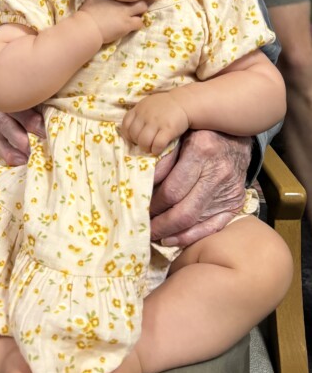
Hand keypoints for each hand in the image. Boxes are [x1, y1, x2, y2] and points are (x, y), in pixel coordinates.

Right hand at [0, 61, 44, 164]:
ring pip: (3, 126)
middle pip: (12, 106)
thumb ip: (13, 67)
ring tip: (28, 151)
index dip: (34, 92)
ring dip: (16, 139)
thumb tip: (43, 67)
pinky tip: (17, 160)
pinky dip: (5, 151)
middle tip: (43, 129)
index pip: (18, 84)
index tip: (48, 98)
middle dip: (29, 119)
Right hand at [79, 0, 146, 44]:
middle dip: (139, 0)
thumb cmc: (86, 15)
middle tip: (136, 6)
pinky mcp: (128, 24)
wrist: (88, 26)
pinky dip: (138, 24)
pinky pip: (140, 22)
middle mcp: (120, 0)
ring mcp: (125, 12)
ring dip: (140, 12)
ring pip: (143, 7)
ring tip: (136, 16)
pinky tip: (133, 26)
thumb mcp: (92, 0)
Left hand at [121, 92, 188, 153]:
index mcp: (139, 109)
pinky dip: (156, 150)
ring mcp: (157, 122)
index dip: (128, 135)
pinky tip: (158, 149)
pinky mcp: (168, 129)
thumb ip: (138, 114)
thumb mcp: (147, 104)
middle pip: (134, 135)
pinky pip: (157, 144)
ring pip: (144, 141)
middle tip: (144, 144)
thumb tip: (130, 131)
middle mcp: (145, 115)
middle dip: (138, 143)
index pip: (126, 125)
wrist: (184, 102)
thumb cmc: (164, 105)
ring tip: (150, 148)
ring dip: (146, 148)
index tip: (134, 139)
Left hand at [149, 130, 250, 246]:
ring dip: (169, 232)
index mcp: (201, 150)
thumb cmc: (200, 132)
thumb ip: (162, 157)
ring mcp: (229, 190)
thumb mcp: (179, 134)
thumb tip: (140, 183)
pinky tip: (171, 239)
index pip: (171, 189)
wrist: (234, 134)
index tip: (137, 208)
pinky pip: (212, 227)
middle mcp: (218, 172)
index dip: (152, 203)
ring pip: (195, 222)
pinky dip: (189, 237)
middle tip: (141, 226)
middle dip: (158, 223)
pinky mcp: (235, 202)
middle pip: (182, 211)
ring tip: (151, 234)